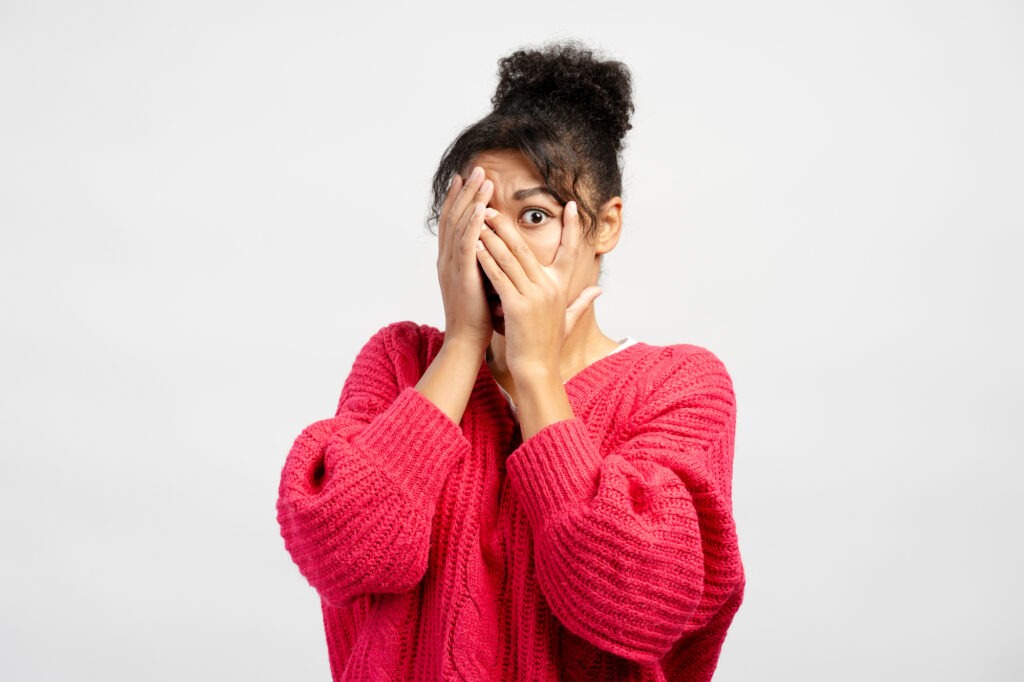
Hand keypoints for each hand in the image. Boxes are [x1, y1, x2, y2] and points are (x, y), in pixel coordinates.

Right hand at [436, 166, 494, 349]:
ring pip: (460, 225)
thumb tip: (494, 244)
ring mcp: (452, 266)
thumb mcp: (480, 280)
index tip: (466, 177)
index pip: (453, 221)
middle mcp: (447, 259)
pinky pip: (466, 245)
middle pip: (454, 216)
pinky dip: (473, 225)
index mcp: (451, 260)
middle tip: (476, 168)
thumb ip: (484, 259)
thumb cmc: (477, 314)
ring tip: (481, 179)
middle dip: (465, 191)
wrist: (467, 340)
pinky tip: (482, 208)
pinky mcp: (462, 277)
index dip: (459, 198)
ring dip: (471, 200)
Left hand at [475, 200, 601, 377]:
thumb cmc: (548, 345)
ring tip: (480, 220)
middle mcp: (550, 288)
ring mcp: (534, 296)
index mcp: (561, 287)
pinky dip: (487, 259)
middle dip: (508, 226)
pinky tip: (475, 246)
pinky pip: (499, 276)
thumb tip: (599, 290)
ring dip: (493, 237)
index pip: (571, 251)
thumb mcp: (568, 320)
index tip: (573, 206)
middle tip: (493, 207)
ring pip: (511, 258)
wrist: (537, 369)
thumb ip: (582, 302)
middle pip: (527, 248)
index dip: (574, 228)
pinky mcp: (517, 306)